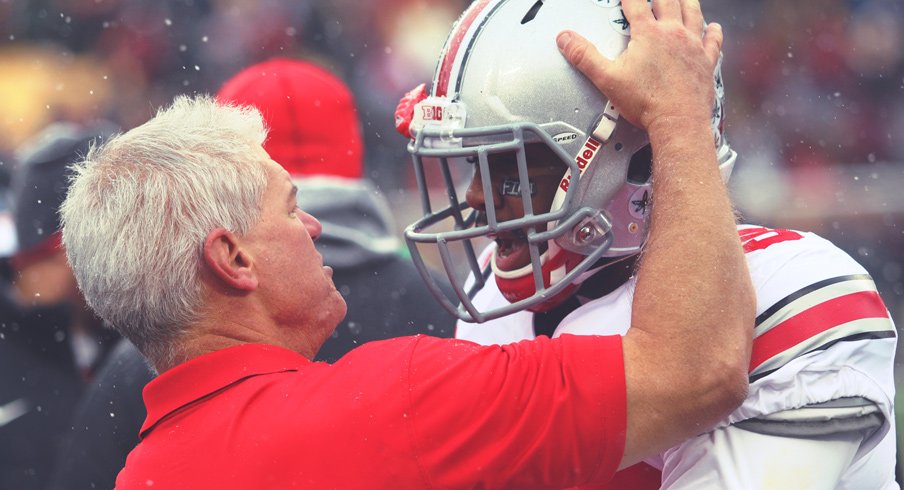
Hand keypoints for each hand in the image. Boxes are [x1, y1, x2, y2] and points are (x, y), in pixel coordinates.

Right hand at [556, 0, 721, 133]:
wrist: (678, 121)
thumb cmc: (647, 102)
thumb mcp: (607, 78)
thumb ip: (584, 56)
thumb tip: (566, 39)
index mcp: (649, 34)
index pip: (636, 3)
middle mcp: (673, 34)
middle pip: (668, 1)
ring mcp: (693, 46)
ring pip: (693, 13)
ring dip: (687, 2)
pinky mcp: (706, 61)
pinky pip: (713, 40)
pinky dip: (713, 31)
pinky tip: (713, 27)